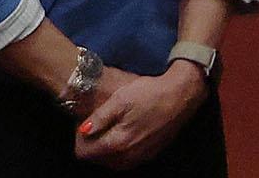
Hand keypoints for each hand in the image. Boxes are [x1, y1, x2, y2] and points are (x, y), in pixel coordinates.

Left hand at [74, 63, 204, 166]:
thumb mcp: (119, 100)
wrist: (178, 97)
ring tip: (103, 130)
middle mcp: (130, 155)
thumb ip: (99, 118)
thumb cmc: (148, 94)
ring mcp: (142, 157)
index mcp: (119, 142)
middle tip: (91, 126)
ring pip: (114, 163)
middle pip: (99, 161)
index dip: (79, 141)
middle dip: (91, 147)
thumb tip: (82, 131)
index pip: (87, 154)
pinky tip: (120, 135)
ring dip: (104, 152)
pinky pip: (127, 161)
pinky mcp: (150, 154)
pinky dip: (118, 153)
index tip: (81, 126)